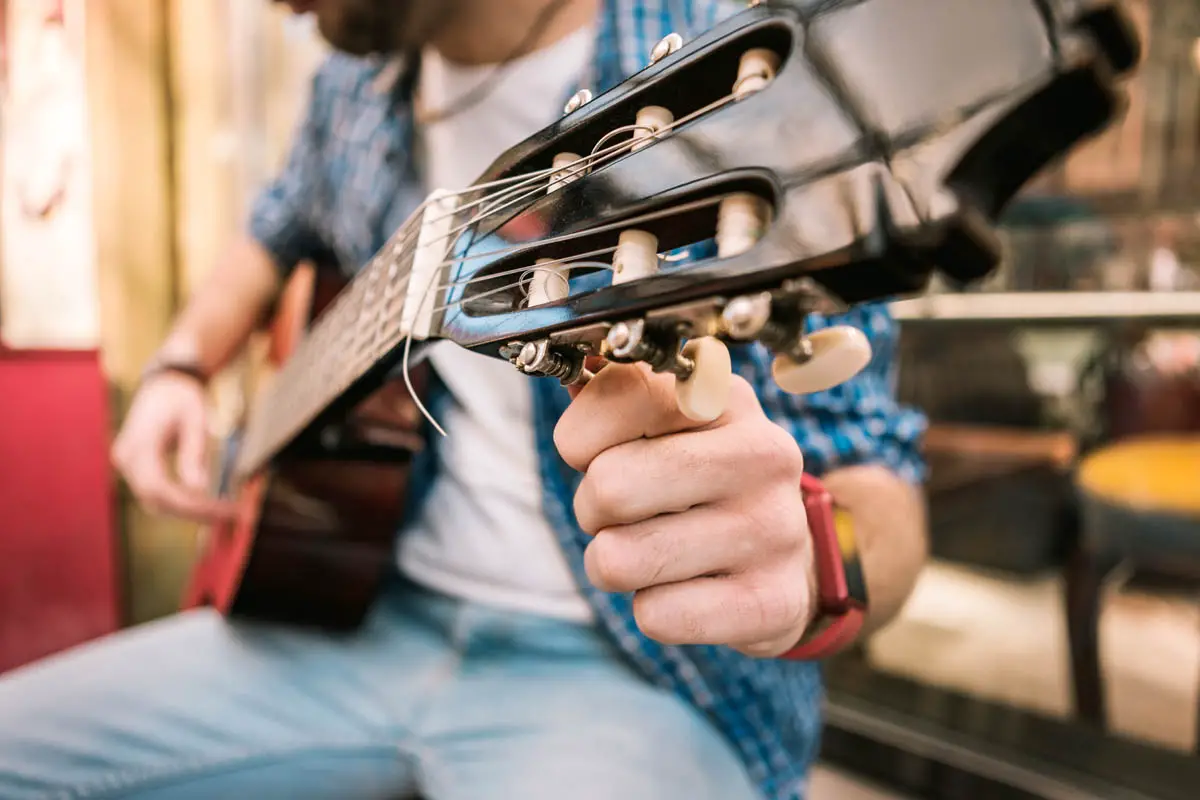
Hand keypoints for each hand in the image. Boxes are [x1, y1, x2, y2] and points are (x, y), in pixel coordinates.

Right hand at [111, 373, 236, 522]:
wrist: (164, 382)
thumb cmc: (182, 396)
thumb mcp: (195, 419)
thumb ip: (194, 454)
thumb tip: (198, 489)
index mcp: (139, 443)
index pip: (160, 487)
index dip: (191, 504)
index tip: (222, 510)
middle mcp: (126, 457)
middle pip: (156, 499)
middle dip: (194, 512)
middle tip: (230, 515)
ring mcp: (127, 464)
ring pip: (155, 501)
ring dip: (188, 510)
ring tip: (223, 511)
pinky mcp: (135, 468)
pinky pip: (156, 493)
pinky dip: (180, 502)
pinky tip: (206, 504)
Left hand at [555, 361, 817, 657]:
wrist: (790, 555)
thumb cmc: (703, 479)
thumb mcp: (670, 422)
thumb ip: (614, 389)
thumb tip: (571, 363)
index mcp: (723, 397)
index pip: (619, 394)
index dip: (580, 435)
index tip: (593, 451)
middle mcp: (761, 453)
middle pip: (608, 487)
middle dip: (591, 508)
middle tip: (621, 513)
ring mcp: (772, 528)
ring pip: (620, 560)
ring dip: (615, 563)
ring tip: (652, 550)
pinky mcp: (772, 601)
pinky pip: (656, 616)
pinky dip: (654, 609)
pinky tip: (687, 588)